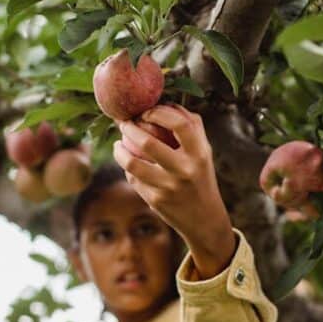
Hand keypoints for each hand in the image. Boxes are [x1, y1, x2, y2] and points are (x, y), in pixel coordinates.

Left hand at [113, 104, 235, 278]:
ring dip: (119, 150)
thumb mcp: (204, 152)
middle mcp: (185, 170)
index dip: (159, 113)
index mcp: (200, 153)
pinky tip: (127, 163)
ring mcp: (169, 187)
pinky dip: (127, 168)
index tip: (147, 112)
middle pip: (148, 143)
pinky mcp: (155, 201)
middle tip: (124, 123)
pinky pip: (134, 178)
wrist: (205, 219)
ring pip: (133, 164)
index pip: (180, 123)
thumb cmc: (200, 175)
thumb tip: (165, 102)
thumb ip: (191, 126)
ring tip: (118, 144)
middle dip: (129, 129)